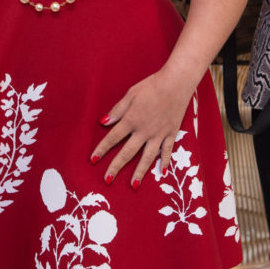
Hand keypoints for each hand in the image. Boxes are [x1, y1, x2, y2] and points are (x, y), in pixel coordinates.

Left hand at [90, 70, 192, 187]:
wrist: (176, 83)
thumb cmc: (151, 86)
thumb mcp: (130, 94)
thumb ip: (117, 110)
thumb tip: (103, 122)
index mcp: (131, 120)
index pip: (112, 138)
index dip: (102, 149)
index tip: (93, 160)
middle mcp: (144, 131)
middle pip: (127, 152)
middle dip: (116, 167)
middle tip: (107, 180)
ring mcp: (159, 134)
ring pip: (147, 157)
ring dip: (139, 172)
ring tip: (133, 186)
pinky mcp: (171, 134)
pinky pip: (167, 151)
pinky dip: (165, 162)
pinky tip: (161, 173)